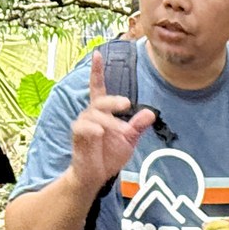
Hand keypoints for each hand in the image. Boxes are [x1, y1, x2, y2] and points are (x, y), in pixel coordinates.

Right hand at [70, 51, 154, 189]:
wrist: (96, 176)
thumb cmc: (109, 155)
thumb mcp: (129, 140)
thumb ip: (138, 127)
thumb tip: (150, 113)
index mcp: (102, 112)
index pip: (98, 87)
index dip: (97, 71)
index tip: (97, 54)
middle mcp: (91, 114)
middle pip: (100, 100)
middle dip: (114, 101)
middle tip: (127, 105)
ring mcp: (83, 124)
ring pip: (95, 114)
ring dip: (111, 122)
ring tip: (123, 132)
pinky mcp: (78, 136)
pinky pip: (83, 127)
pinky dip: (93, 128)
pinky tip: (100, 133)